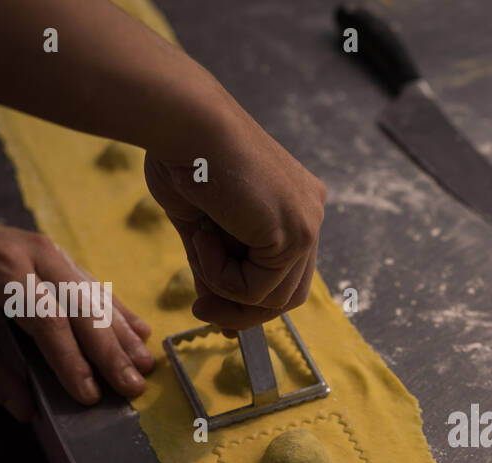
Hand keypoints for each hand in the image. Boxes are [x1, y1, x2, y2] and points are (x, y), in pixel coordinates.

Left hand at [0, 214, 154, 420]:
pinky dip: (121, 313)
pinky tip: (143, 334)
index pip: (47, 320)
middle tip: (133, 386)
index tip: (88, 395)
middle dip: (111, 351)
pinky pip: (100, 288)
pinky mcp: (67, 259)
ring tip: (146, 366)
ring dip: (124, 335)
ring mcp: (57, 254)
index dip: (71, 360)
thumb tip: (25, 411)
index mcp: (3, 271)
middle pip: (83, 307)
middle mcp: (37, 257)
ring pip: (98, 297)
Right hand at [143, 108, 324, 330]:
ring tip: (197, 242)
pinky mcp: (296, 234)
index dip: (249, 300)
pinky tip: (203, 234)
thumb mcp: (201, 224)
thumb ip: (216, 267)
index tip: (210, 308)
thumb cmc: (183, 157)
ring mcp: (308, 223)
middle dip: (241, 310)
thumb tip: (214, 311)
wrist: (182, 121)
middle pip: (288, 294)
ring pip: (273, 298)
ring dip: (223, 286)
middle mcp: (309, 213)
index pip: (284, 273)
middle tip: (201, 309)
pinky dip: (220, 275)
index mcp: (294, 204)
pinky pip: (256, 289)